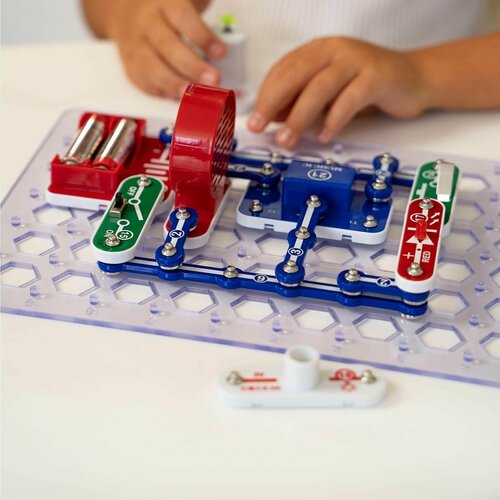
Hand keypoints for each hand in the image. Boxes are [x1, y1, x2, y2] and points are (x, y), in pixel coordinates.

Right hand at [108, 0, 225, 97]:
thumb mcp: (187, 1)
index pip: (183, 17)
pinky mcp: (131, 65)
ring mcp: (137, 46)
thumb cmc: (166, 11)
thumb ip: (205, 9)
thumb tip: (231, 28)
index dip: (203, 36)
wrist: (126, 12)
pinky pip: (142, 81)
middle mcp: (148, 24)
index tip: (221, 52)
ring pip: (151, 66)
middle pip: (167, 46)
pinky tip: (176, 97)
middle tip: (213, 80)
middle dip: (192, 66)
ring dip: (174, 84)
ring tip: (193, 95)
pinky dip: (160, 92)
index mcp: (165, 4)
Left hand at [247, 37, 427, 147]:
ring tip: (287, 140)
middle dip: (273, 103)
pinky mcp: (376, 77)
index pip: (283, 70)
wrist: (414, 78)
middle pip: (296, 75)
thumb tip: (273, 116)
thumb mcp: (328, 93)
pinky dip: (334, 120)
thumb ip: (302, 100)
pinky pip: (350, 99)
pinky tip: (323, 137)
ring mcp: (356, 61)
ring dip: (299, 117)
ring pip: (320, 87)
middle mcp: (334, 50)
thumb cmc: (365, 86)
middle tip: (259, 127)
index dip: (266, 95)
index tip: (254, 118)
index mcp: (318, 51)